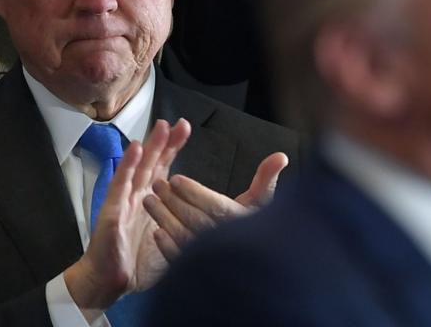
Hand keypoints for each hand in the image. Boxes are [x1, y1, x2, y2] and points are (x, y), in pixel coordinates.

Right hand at [64, 119, 190, 317]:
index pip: (165, 168)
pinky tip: (134, 149)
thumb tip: (216, 217)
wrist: (110, 282)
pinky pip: (121, 185)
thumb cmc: (140, 262)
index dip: (174, 148)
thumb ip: (188, 224)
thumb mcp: (172, 239)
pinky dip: (127, 165)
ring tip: (162, 126)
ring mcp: (125, 202)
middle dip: (166, 141)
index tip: (186, 129)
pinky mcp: (114, 212)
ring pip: (139, 168)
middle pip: (153, 163)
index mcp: (153, 200)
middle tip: (181, 123)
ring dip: (150, 146)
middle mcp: (139, 196)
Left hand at [143, 152, 289, 259]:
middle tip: (158, 185)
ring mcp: (212, 259)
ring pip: (184, 236)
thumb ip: (266, 179)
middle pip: (196, 218)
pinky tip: (157, 233)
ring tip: (150, 201)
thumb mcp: (261, 204)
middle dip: (174, 200)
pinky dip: (168, 246)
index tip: (176, 179)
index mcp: (242, 222)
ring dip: (165, 218)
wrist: (255, 269)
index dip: (195, 191)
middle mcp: (228, 240)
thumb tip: (281, 156)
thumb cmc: (256, 232)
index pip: (215, 205)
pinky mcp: (198, 274)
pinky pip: (181, 260)